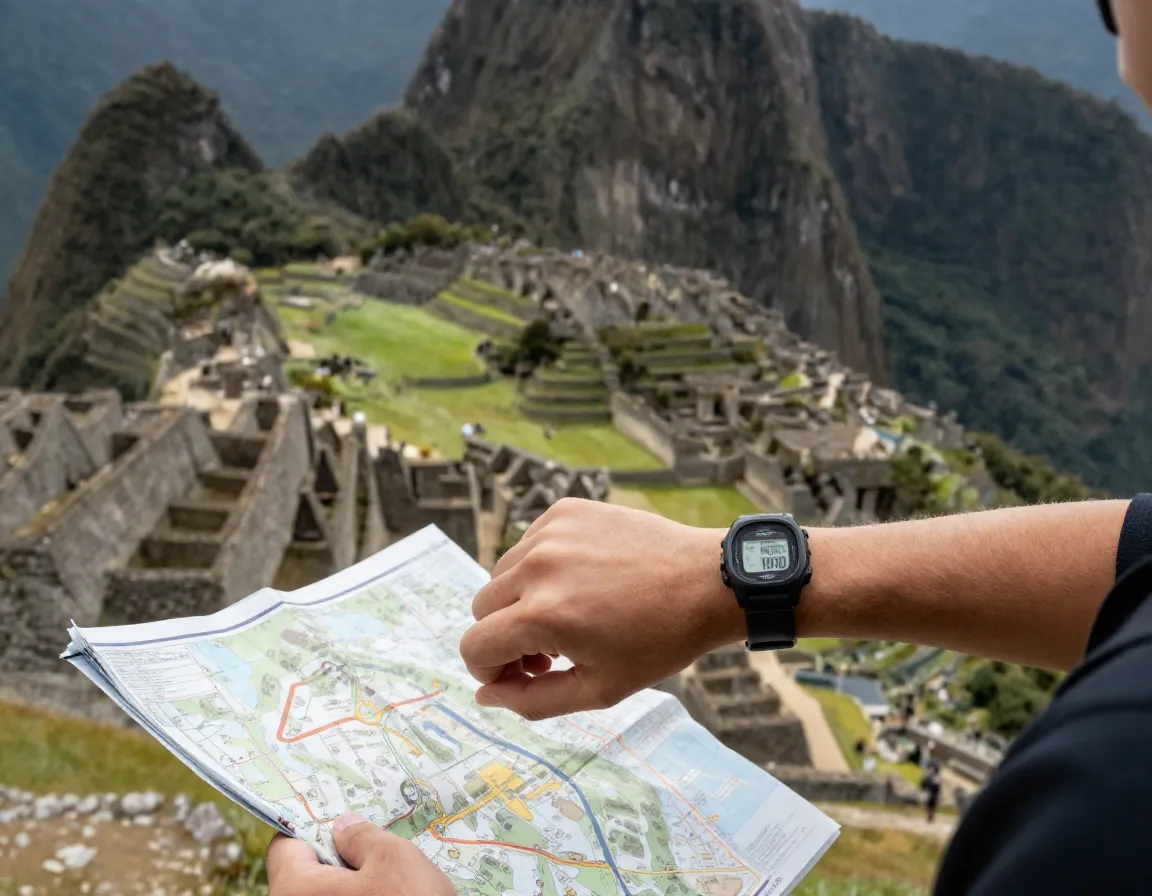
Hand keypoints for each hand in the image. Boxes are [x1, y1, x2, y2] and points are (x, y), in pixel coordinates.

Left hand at [266, 814, 455, 895]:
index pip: (285, 846)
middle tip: (371, 846)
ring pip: (323, 895)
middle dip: (336, 857)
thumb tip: (342, 826)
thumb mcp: (394, 858)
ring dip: (350, 884)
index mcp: (294, 889)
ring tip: (386, 877)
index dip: (313, 827)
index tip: (341, 822)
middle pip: (303, 873)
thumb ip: (362, 836)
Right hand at [459, 499, 739, 719]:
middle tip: (550, 652)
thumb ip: (532, 701)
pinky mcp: (564, 511)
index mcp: (543, 615)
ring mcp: (551, 532)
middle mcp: (538, 567)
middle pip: (482, 609)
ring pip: (502, 575)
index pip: (474, 645)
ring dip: (521, 600)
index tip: (521, 674)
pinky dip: (542, 567)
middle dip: (505, 636)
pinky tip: (582, 581)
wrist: (705, 581)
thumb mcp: (598, 689)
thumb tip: (485, 694)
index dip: (488, 669)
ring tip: (568, 615)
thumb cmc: (659, 641)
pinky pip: (528, 545)